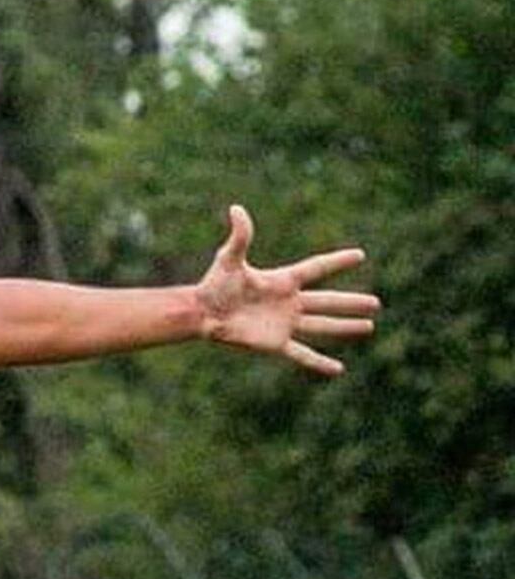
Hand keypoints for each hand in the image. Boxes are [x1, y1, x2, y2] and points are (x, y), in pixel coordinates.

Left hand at [196, 204, 377, 375]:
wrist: (202, 314)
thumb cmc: (214, 284)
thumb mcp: (229, 259)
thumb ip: (240, 236)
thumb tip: (236, 209)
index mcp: (282, 281)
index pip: (316, 268)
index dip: (336, 262)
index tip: (359, 255)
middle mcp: (288, 302)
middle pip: (327, 301)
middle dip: (351, 302)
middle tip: (376, 303)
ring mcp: (284, 324)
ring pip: (322, 326)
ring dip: (345, 327)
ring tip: (368, 327)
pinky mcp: (275, 344)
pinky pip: (302, 354)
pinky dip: (319, 363)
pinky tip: (338, 369)